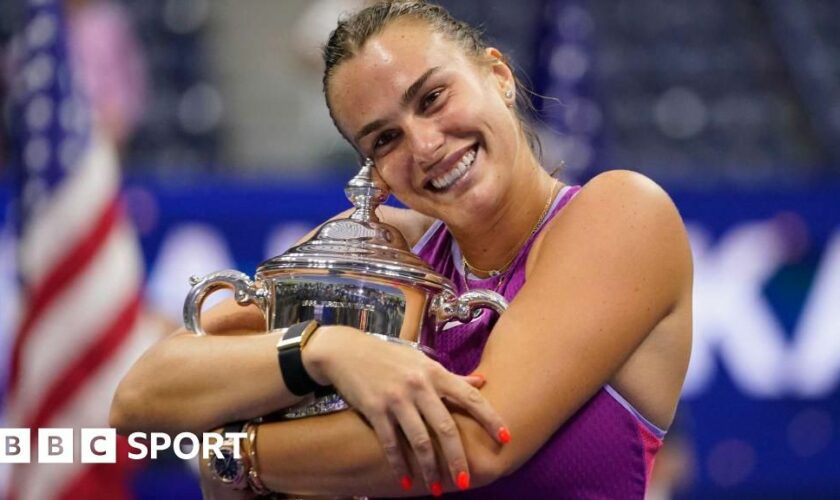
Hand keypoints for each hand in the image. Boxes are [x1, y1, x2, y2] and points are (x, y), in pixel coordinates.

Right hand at [303, 326, 508, 493]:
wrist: (347, 351)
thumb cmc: (389, 357)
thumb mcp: (422, 362)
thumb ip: (451, 376)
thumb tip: (482, 382)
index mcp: (434, 372)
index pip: (470, 396)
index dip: (490, 418)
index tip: (505, 438)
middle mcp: (419, 385)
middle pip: (446, 427)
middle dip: (457, 458)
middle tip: (466, 480)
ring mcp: (396, 398)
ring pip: (419, 440)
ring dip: (429, 469)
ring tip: (436, 489)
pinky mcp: (374, 409)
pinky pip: (391, 443)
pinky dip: (399, 465)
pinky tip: (405, 482)